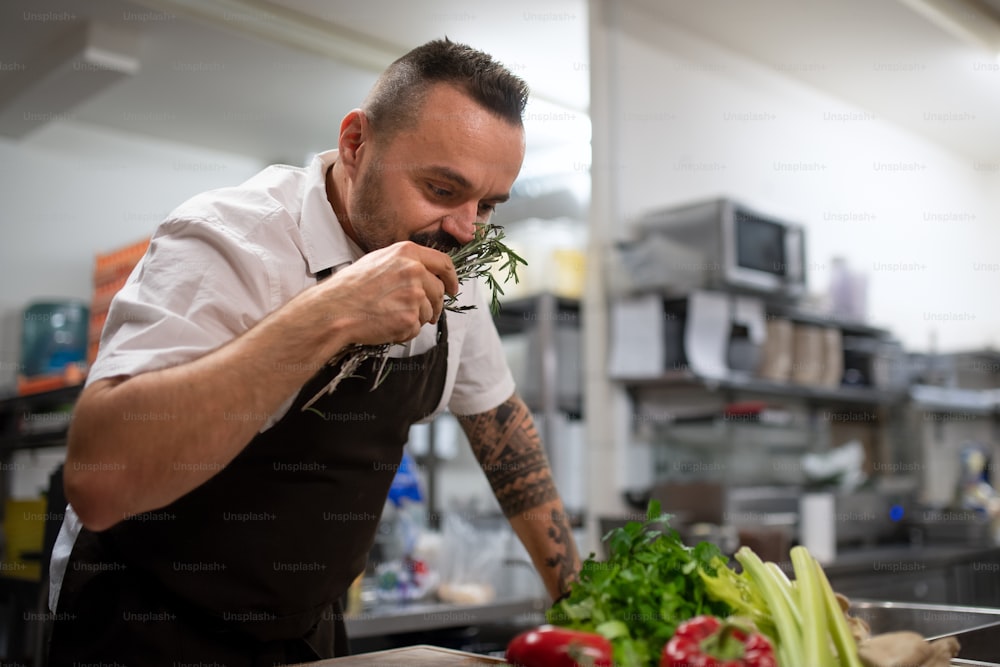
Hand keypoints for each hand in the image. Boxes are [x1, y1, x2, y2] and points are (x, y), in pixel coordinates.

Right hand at [317, 241, 458, 345]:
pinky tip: (386, 325)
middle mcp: (415, 271)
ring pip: (429, 312)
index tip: (452, 288)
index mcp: (407, 253)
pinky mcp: (410, 318)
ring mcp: (414, 295)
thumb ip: (404, 263)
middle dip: (434, 304)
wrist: (336, 309)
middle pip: (439, 291)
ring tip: (391, 316)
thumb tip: (424, 273)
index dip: (451, 278)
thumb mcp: (378, 260)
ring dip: (416, 318)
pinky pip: (416, 329)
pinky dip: (404, 331)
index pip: (444, 263)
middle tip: (423, 312)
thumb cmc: (351, 287)